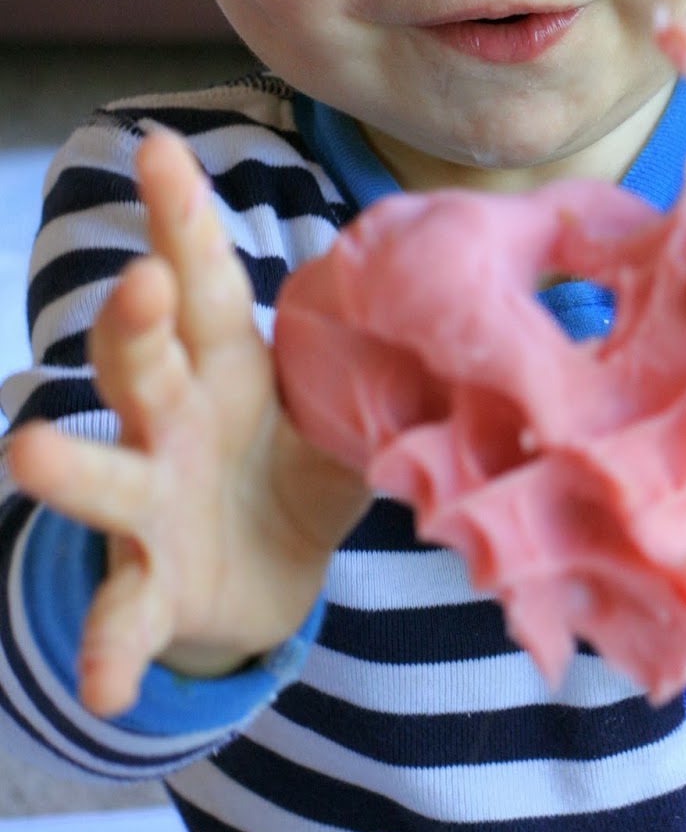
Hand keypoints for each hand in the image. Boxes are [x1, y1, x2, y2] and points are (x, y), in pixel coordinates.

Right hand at [9, 129, 370, 717]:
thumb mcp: (345, 415)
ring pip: (102, 475)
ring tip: (30, 450)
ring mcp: (150, 501)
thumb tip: (493, 330)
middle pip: (140, 359)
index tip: (157, 147)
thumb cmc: (295, 463)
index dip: (181, 216)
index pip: (206, 280)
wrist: (261, 574)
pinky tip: (106, 684)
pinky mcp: (150, 583)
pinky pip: (123, 615)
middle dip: (135, 320)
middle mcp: (172, 420)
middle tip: (144, 282)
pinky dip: (110, 646)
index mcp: (226, 364)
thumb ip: (396, 376)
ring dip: (70, 465)